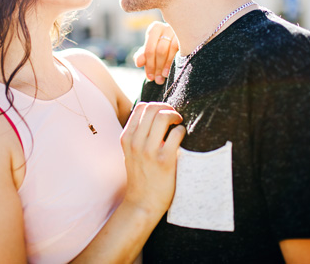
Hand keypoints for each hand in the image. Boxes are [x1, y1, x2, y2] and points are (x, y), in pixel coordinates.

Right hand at [120, 102, 185, 219]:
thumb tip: (154, 115)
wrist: (142, 203)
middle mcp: (136, 143)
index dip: (156, 105)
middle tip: (175, 116)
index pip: (140, 107)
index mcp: (127, 138)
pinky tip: (181, 138)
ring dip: (175, 116)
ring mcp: (149, 151)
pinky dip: (182, 131)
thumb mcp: (130, 153)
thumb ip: (137, 135)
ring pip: (163, 117)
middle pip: (153, 108)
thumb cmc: (141, 176)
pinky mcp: (164, 160)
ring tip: (179, 123)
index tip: (164, 113)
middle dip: (167, 107)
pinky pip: (176, 134)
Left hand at [134, 21, 178, 83]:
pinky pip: (181, 49)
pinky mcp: (187, 37)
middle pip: (160, 50)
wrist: (179, 42)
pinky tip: (173, 70)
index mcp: (155, 29)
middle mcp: (166, 27)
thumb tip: (138, 63)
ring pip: (171, 49)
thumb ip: (142, 56)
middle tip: (157, 80)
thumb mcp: (150, 52)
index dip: (149, 65)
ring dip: (166, 66)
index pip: (149, 49)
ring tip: (163, 77)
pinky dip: (175, 60)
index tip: (150, 77)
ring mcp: (178, 31)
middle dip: (158, 67)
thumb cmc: (160, 47)